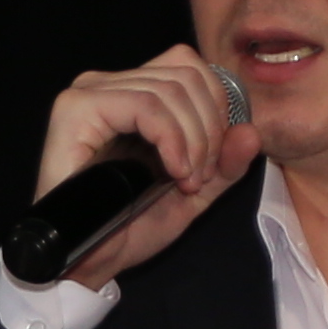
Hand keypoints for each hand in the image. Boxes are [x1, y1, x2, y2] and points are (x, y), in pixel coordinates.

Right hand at [32, 47, 254, 287]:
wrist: (89, 261)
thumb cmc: (129, 227)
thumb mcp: (193, 193)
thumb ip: (225, 164)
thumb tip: (251, 131)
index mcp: (132, 93)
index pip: (190, 67)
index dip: (217, 107)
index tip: (215, 161)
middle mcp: (107, 84)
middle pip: (186, 75)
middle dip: (209, 129)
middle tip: (199, 178)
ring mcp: (89, 93)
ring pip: (170, 90)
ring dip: (193, 140)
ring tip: (185, 181)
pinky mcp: (77, 109)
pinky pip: (145, 105)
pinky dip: (171, 138)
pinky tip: (173, 171)